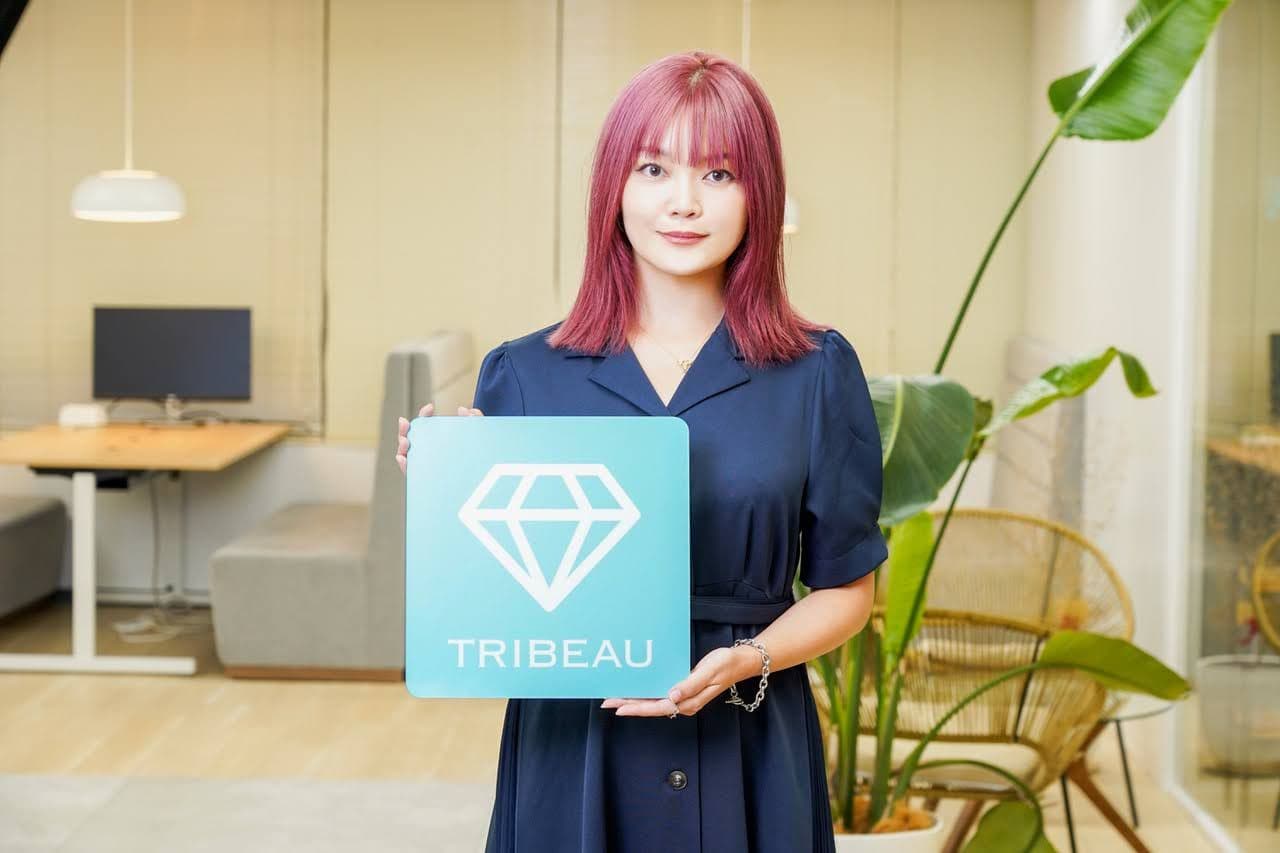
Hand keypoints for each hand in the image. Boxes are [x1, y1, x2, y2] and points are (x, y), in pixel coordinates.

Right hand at [396, 402, 483, 474]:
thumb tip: (462, 409)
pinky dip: (405, 466)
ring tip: (405, 441)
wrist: (481, 485)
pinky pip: (411, 473)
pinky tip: (404, 459)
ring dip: (401, 447)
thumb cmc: (477, 461)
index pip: (426, 425)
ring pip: (406, 455)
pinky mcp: (425, 480)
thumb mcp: (478, 438)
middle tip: (404, 423)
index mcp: (438, 441)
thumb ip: (474, 421)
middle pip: (410, 439)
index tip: (430, 407)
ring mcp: (425, 466)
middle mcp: (429, 453)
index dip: (424, 415)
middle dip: (404, 430)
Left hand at [600, 645, 754, 716]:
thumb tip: (672, 696)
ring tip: (616, 696)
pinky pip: (661, 693)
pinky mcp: (684, 689)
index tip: (619, 707)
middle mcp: (684, 702)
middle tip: (607, 701)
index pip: (657, 707)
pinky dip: (647, 692)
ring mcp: (683, 697)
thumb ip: (691, 684)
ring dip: (635, 699)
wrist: (740, 662)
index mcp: (688, 701)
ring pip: (654, 701)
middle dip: (629, 704)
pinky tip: (638, 688)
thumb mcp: (709, 672)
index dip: (637, 707)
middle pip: (651, 706)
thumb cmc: (726, 664)